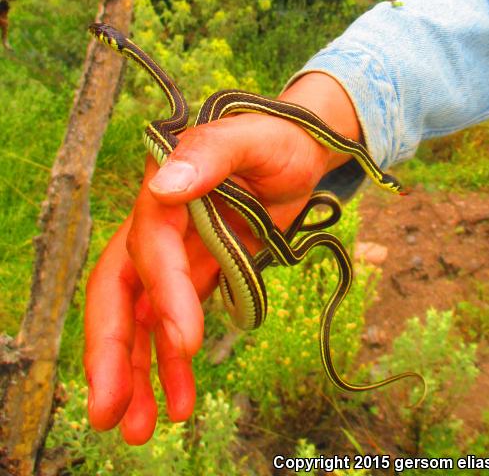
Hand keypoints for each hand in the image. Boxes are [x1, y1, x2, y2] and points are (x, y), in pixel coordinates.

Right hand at [84, 73, 359, 443]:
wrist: (302, 152)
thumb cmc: (280, 137)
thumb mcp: (253, 136)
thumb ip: (212, 153)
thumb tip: (164, 186)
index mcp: (164, 187)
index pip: (149, 245)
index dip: (162, 292)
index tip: (183, 340)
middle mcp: (158, 225)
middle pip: (120, 290)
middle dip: (111, 350)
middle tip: (110, 413)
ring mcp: (176, 254)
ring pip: (141, 317)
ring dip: (138, 372)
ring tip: (139, 429)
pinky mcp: (197, 273)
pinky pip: (174, 323)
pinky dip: (173, 363)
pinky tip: (179, 401)